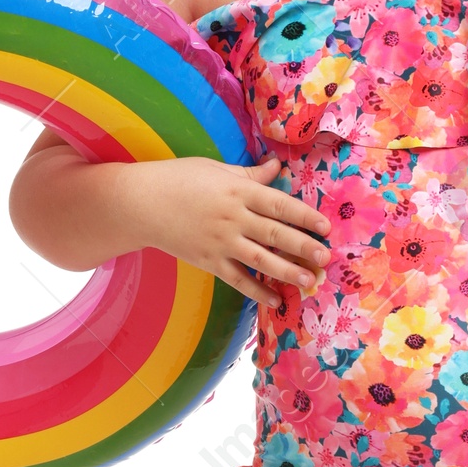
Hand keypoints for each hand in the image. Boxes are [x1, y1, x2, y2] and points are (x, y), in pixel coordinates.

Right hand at [131, 155, 330, 306]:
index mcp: (237, 191)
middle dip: (304, 247)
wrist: (140, 204)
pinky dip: (257, 291)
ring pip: (261, 260)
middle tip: (326, 257)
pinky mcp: (208, 261)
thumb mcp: (216, 170)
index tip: (325, 226)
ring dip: (288, 272)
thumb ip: (250, 175)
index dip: (305, 216)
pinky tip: (276, 299)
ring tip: (310, 281)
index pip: (279, 204)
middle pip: (276, 234)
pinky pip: (237, 279)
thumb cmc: (178, 180)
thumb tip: (278, 167)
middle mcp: (232, 218)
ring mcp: (220, 242)